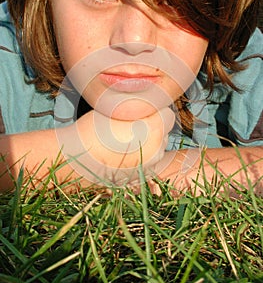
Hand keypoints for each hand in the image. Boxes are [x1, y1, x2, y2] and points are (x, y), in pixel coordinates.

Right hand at [56, 107, 174, 186]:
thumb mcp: (118, 109)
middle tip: (131, 125)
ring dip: (148, 142)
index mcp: (156, 129)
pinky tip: (123, 153)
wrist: (77, 158)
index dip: (155, 112)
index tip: (141, 112)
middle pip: (164, 132)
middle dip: (153, 127)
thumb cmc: (95, 129)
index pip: (168, 115)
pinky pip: (147, 162)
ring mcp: (150, 166)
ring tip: (125, 139)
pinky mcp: (141, 177)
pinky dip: (140, 156)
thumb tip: (150, 105)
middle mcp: (158, 149)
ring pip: (157, 148)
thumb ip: (140, 107)